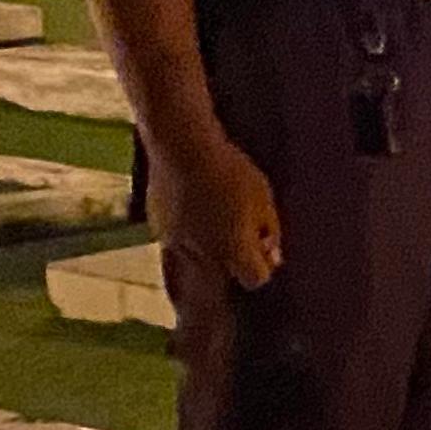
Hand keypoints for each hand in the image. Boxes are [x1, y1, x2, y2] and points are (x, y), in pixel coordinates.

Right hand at [153, 127, 282, 289]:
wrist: (181, 148)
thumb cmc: (230, 171)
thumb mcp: (264, 199)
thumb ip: (269, 232)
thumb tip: (272, 255)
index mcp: (234, 250)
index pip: (255, 279)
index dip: (264, 266)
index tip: (264, 246)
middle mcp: (203, 256)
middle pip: (224, 280)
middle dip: (235, 266)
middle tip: (240, 238)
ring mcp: (176, 246)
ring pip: (196, 269)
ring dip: (210, 257)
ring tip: (217, 229)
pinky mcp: (158, 232)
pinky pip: (176, 252)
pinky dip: (189, 245)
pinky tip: (196, 222)